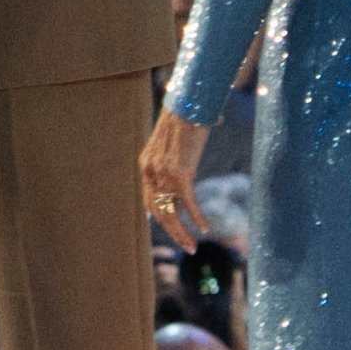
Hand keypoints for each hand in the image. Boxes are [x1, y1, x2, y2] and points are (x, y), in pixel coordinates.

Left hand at [139, 110, 210, 239]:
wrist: (188, 102)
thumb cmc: (185, 117)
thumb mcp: (173, 142)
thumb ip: (175, 157)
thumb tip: (190, 164)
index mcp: (147, 164)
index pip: (150, 201)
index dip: (161, 218)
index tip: (173, 230)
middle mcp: (151, 171)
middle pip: (159, 211)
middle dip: (172, 232)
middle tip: (186, 247)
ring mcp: (164, 173)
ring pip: (172, 212)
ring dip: (183, 232)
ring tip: (193, 246)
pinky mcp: (180, 172)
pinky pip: (188, 202)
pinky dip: (196, 217)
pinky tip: (204, 228)